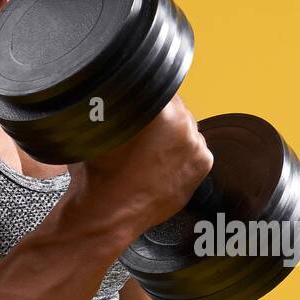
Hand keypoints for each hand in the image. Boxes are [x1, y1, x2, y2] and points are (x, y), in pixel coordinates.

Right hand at [65, 95, 212, 236]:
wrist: (109, 214)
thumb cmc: (99, 173)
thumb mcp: (96, 126)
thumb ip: (112, 101)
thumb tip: (117, 86)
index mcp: (159, 109)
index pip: (158, 85)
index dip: (146, 92)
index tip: (138, 102)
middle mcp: (184, 124)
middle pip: (176, 106)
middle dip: (161, 115)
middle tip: (140, 132)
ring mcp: (196, 146)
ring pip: (186, 127)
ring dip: (173, 133)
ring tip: (149, 151)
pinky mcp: (202, 165)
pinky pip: (194, 147)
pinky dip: (182, 152)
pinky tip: (161, 163)